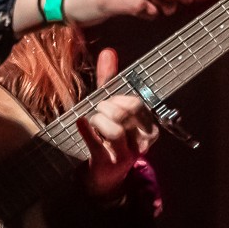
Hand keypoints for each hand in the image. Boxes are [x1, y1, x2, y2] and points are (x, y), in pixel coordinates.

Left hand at [75, 47, 158, 197]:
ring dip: (98, 120)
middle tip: (98, 111)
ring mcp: (126, 154)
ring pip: (114, 128)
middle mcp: (141, 141)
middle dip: (107, 107)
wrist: (104, 176)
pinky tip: (80, 122)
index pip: (136, 103)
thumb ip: (110, 81)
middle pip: (125, 113)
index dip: (118, 98)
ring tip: (93, 122)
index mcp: (147, 126)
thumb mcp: (111, 108)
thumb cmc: (109, 137)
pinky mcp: (108, 163)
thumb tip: (108, 52)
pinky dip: (86, 130)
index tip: (108, 101)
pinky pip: (96, 143)